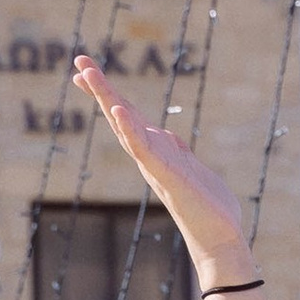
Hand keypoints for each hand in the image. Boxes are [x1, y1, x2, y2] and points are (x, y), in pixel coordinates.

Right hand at [71, 59, 255, 282]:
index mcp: (156, 152)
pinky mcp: (167, 176)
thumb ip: (180, 153)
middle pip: (120, 115)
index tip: (86, 72)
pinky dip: (130, 130)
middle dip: (100, 87)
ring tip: (88, 73)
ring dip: (108, 99)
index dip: (109, 94)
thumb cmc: (208, 209)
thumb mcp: (193, 169)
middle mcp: (149, 156)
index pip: (129, 117)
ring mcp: (155, 165)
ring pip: (126, 126)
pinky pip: (144, 150)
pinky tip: (118, 110)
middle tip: (79, 59)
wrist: (220, 240)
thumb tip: (171, 138)